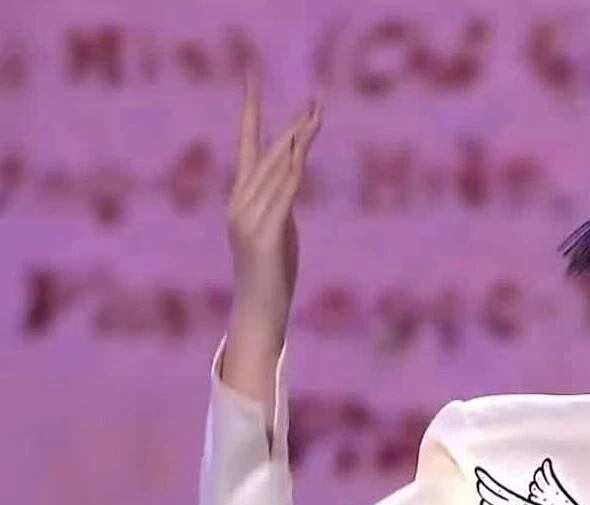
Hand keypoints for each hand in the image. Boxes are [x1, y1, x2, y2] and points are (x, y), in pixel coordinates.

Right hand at [225, 67, 321, 334]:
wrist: (259, 310)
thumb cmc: (272, 271)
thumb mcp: (279, 226)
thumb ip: (281, 197)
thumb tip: (292, 171)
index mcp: (241, 196)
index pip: (245, 144)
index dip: (250, 109)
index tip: (252, 77)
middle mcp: (239, 201)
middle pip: (267, 153)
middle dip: (293, 127)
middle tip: (315, 102)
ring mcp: (248, 218)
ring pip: (276, 170)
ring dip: (299, 143)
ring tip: (317, 118)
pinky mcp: (263, 235)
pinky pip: (281, 198)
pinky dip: (292, 175)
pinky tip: (302, 157)